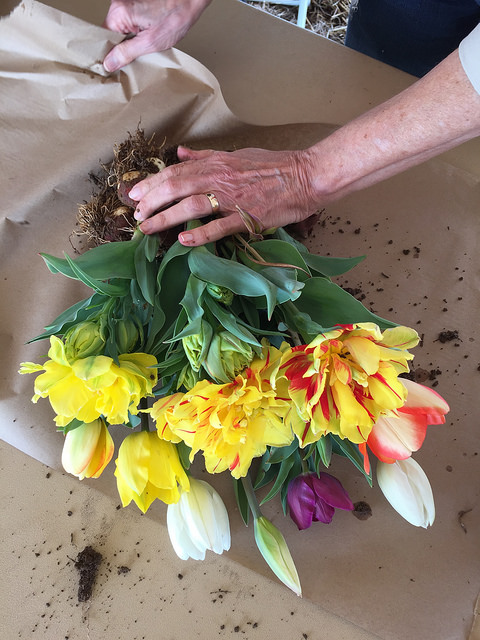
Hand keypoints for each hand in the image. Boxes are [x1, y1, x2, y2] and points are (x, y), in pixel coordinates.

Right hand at [103, 0, 211, 71]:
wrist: (190, 0)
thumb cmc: (176, 16)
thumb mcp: (150, 42)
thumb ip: (127, 53)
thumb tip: (109, 63)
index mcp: (119, 12)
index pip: (104, 37)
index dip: (110, 53)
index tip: (115, 65)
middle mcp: (119, 3)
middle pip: (112, 33)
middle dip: (122, 47)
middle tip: (136, 55)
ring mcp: (127, 2)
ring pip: (121, 29)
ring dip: (130, 40)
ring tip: (145, 42)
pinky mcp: (135, 3)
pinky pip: (129, 22)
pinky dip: (136, 32)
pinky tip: (147, 35)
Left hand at [129, 146, 321, 244]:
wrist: (306, 177)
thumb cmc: (273, 166)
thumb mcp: (237, 155)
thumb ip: (207, 157)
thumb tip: (180, 153)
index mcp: (217, 164)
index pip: (176, 171)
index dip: (152, 182)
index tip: (134, 193)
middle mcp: (220, 179)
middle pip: (176, 187)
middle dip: (151, 201)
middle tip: (135, 215)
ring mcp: (233, 199)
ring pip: (191, 206)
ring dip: (166, 217)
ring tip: (148, 228)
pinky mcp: (248, 217)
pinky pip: (220, 227)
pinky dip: (201, 234)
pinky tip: (184, 241)